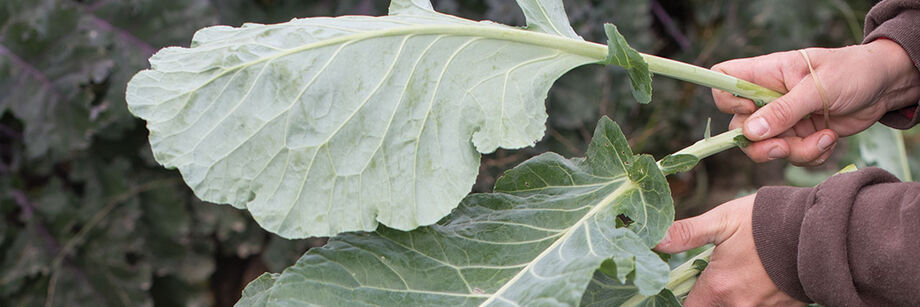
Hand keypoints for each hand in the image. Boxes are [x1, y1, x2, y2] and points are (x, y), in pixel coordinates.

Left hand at [654, 194, 806, 305]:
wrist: (821, 229)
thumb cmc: (768, 221)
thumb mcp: (723, 220)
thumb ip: (686, 233)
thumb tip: (653, 240)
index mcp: (719, 288)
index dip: (684, 298)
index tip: (685, 285)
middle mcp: (740, 306)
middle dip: (709, 298)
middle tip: (717, 274)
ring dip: (734, 298)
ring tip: (742, 273)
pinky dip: (757, 298)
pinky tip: (761, 278)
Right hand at [711, 39, 919, 164]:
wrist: (884, 87)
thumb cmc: (852, 72)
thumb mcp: (818, 89)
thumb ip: (784, 110)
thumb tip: (751, 132)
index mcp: (765, 74)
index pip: (723, 81)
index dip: (726, 100)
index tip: (749, 113)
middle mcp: (768, 98)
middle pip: (740, 128)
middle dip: (763, 144)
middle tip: (785, 146)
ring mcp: (783, 119)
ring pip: (767, 148)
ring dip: (795, 152)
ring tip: (824, 138)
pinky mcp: (799, 136)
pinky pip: (792, 156)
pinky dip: (811, 155)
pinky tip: (829, 139)